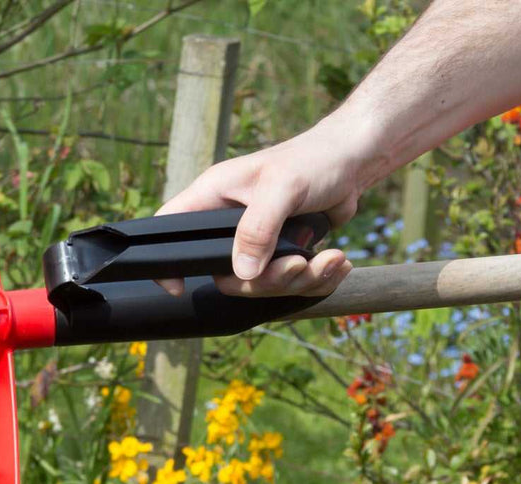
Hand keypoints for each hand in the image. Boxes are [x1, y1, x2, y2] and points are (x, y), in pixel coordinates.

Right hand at [157, 117, 370, 297]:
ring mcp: (256, 240)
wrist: (354, 159)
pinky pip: (290, 282)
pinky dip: (318, 279)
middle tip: (299, 265)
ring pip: (261, 284)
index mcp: (212, 197)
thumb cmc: (314, 159)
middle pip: (226, 276)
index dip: (165, 263)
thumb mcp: (282, 188)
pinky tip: (336, 263)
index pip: (170, 230)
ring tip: (332, 261)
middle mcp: (228, 223)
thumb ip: (257, 230)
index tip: (179, 287)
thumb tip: (241, 273)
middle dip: (268, 281)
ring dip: (302, 280)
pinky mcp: (282, 251)